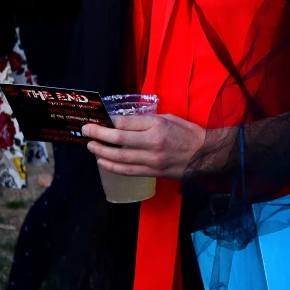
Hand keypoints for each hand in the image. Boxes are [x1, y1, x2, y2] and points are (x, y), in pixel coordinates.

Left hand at [83, 114, 205, 179]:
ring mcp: (151, 160)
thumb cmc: (186, 131)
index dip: (108, 122)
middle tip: (85, 130)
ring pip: (120, 158)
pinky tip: (102, 162)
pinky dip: (112, 167)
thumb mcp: (167, 117)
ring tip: (90, 147)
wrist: (204, 153)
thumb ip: (145, 120)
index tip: (98, 118)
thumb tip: (123, 122)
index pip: (126, 123)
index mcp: (156, 125)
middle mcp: (152, 143)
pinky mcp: (152, 172)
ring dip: (101, 152)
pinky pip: (128, 171)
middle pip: (118, 140)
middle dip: (98, 135)